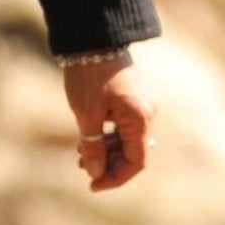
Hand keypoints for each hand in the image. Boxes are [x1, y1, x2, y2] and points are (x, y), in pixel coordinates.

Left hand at [62, 51, 154, 191]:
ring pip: (126, 140)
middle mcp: (146, 114)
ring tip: (79, 154)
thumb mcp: (87, 115)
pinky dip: (107, 136)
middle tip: (80, 167)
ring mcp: (140, 106)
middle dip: (108, 164)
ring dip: (105, 151)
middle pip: (132, 153)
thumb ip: (93, 147)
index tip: (93, 185)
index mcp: (140, 119)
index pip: (136, 162)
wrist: (92, 40)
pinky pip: (123, 127)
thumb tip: (95, 174)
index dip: (116, 178)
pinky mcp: (131, 99)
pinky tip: (86, 139)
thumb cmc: (89, 76)